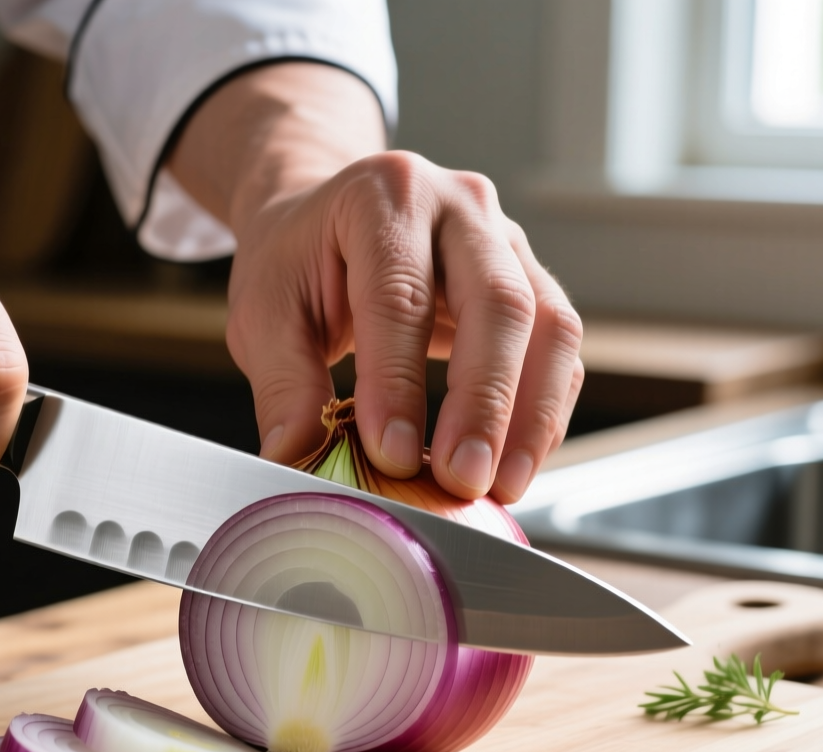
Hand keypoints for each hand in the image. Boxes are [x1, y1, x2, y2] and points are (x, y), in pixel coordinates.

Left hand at [228, 153, 583, 503]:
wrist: (331, 219)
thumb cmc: (300, 260)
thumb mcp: (264, 312)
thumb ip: (283, 384)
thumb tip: (299, 457)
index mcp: (384, 196)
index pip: (400, 295)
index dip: (399, 381)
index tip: (392, 455)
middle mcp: (460, 207)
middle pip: (499, 302)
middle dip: (486, 402)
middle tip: (463, 477)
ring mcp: (507, 240)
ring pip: (549, 325)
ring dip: (532, 415)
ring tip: (503, 484)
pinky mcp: (533, 282)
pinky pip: (558, 351)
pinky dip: (543, 413)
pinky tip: (515, 463)